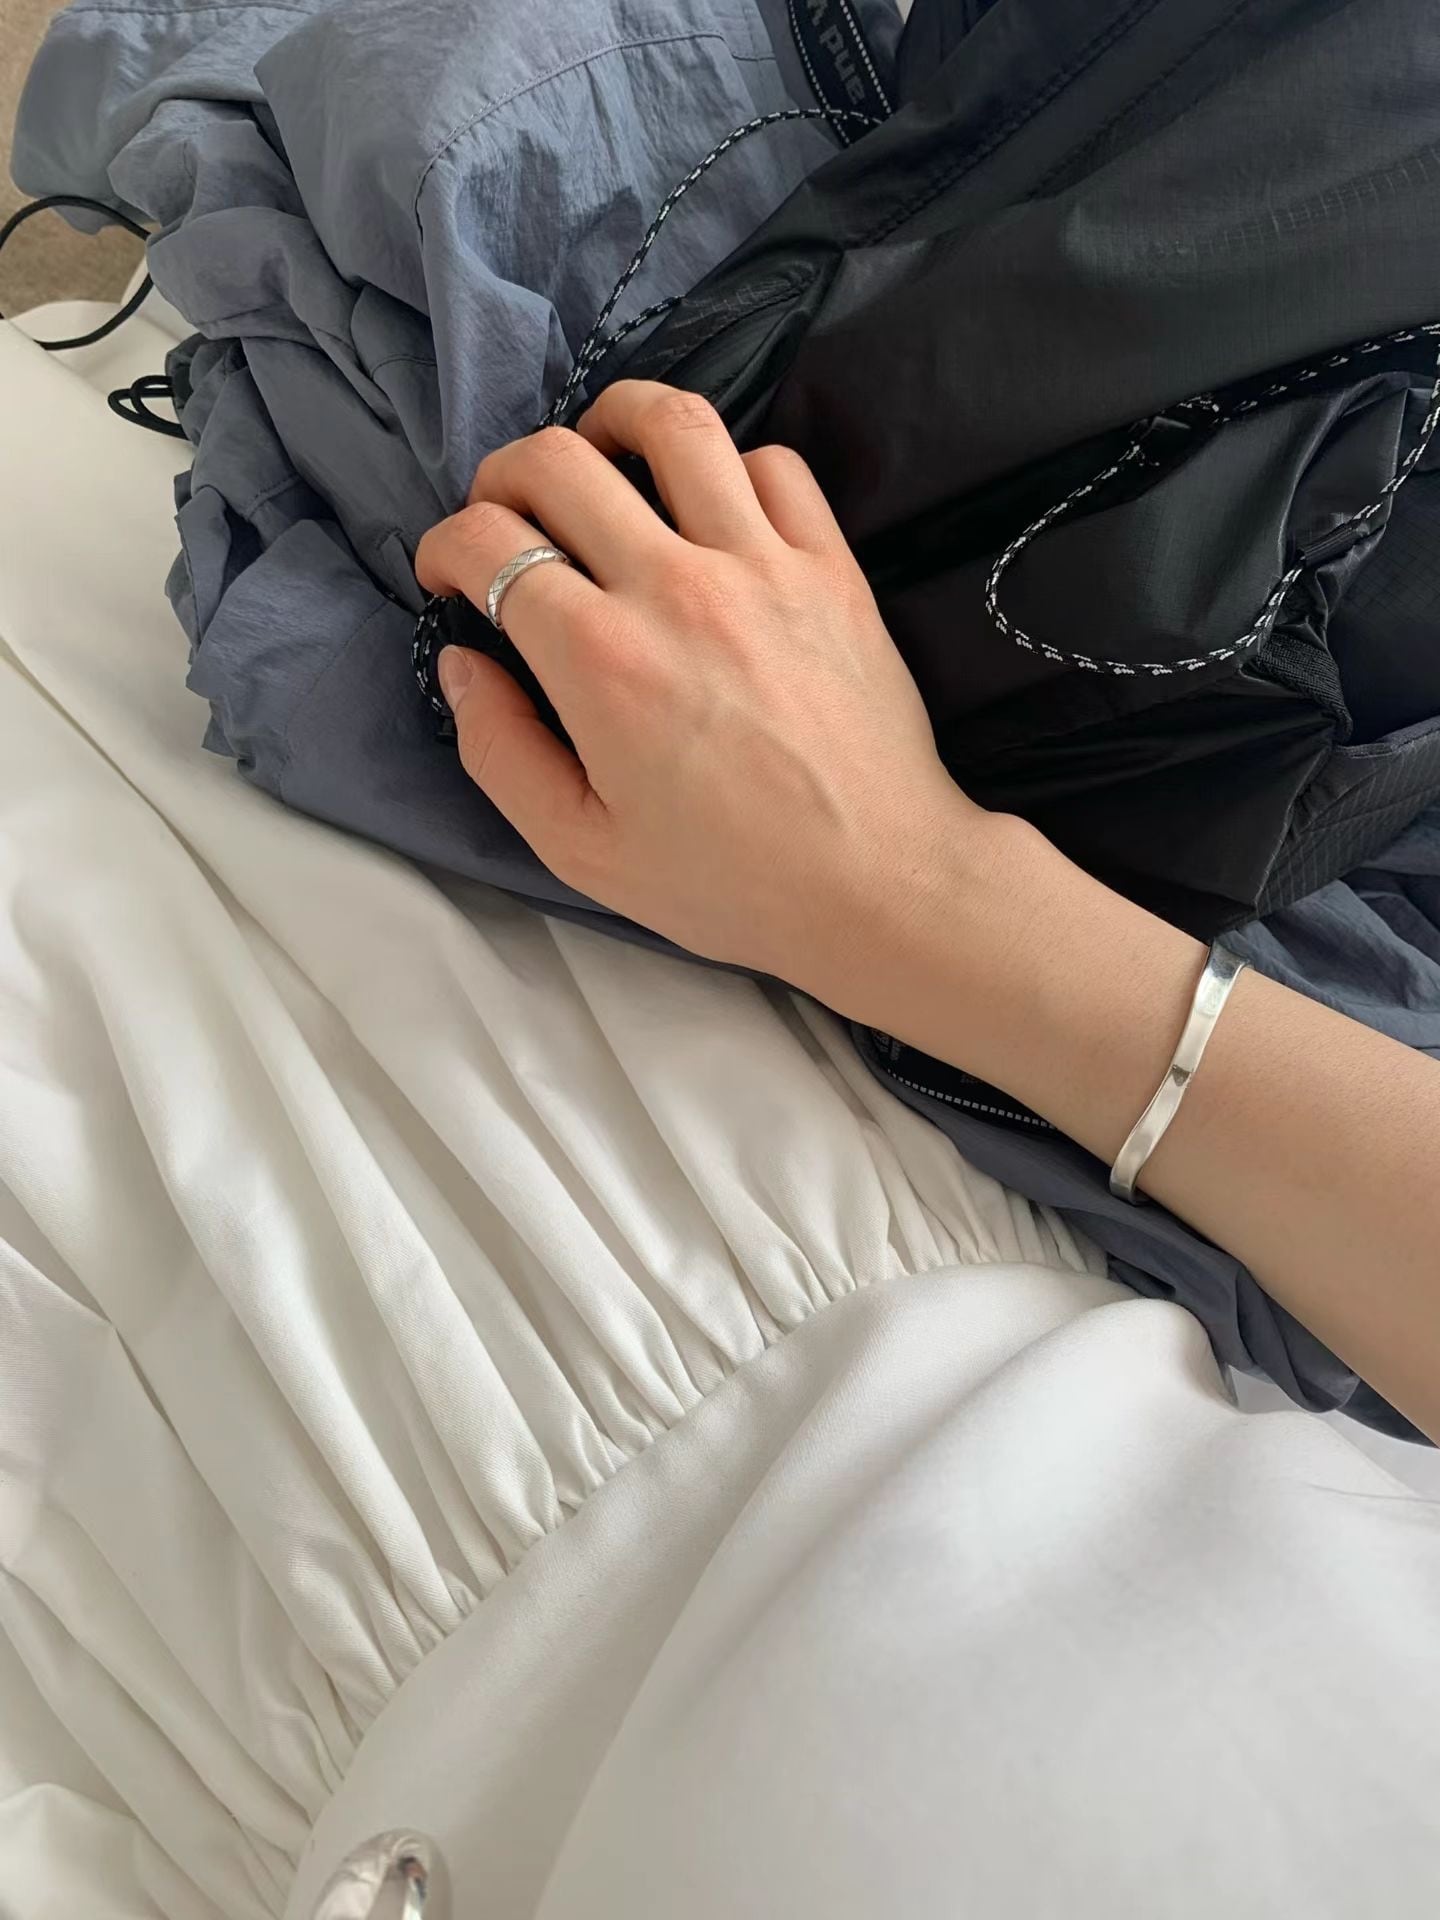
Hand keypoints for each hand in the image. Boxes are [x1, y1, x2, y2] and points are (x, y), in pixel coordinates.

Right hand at [415, 381, 993, 1006]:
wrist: (879, 885)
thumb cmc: (731, 882)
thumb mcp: (581, 848)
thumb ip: (500, 752)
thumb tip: (462, 665)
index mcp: (600, 660)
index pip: (489, 541)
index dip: (446, 545)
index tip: (451, 575)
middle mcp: (675, 588)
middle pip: (559, 462)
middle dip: (503, 473)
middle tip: (505, 516)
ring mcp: (762, 566)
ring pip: (673, 423)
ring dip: (614, 422)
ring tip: (600, 456)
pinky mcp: (832, 568)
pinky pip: (776, 464)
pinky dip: (729, 465)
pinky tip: (711, 507)